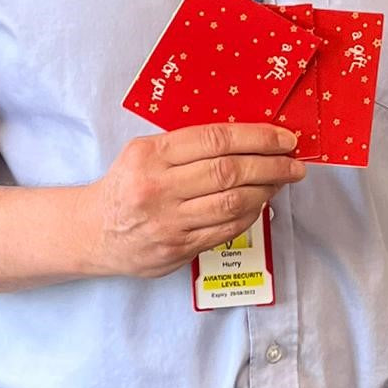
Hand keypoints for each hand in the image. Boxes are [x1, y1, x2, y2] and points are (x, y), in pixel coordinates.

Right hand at [88, 122, 305, 277]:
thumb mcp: (145, 151)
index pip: (215, 139)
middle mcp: (158, 187)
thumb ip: (187, 145)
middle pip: (228, 171)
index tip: (284, 138)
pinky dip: (250, 215)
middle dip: (271, 165)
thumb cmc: (126, 185)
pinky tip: (261, 203)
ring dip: (267, 190)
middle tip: (295, 162)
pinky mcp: (176, 249)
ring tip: (283, 181)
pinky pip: (225, 230)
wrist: (93, 231)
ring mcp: (168, 221)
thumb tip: (245, 140)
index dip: (257, 138)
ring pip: (232, 203)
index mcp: (151, 153)